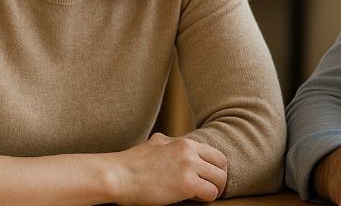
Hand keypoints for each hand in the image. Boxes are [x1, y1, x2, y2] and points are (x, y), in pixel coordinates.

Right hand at [108, 133, 227, 204]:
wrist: (118, 176)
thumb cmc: (132, 163)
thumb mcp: (154, 143)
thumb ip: (168, 142)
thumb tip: (168, 140)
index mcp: (185, 143)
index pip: (216, 154)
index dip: (215, 168)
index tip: (208, 178)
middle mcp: (190, 152)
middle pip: (222, 166)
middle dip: (218, 179)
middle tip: (209, 189)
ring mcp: (190, 167)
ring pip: (220, 180)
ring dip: (213, 190)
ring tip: (200, 196)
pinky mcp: (187, 184)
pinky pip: (210, 193)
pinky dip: (205, 199)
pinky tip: (192, 199)